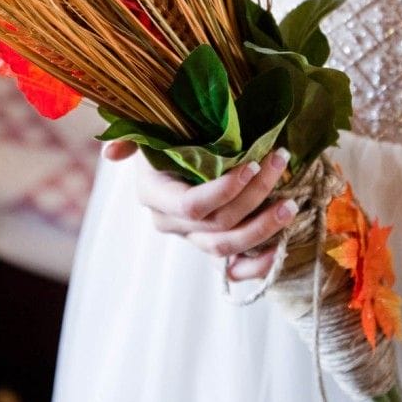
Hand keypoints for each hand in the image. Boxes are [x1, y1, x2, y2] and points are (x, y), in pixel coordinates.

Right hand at [103, 142, 297, 280]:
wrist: (177, 157)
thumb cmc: (169, 138)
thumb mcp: (150, 132)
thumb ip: (132, 137)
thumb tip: (111, 154)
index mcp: (155, 195)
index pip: (191, 204)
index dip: (223, 190)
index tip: (252, 165)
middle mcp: (171, 222)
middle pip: (217, 224)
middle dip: (254, 197)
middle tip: (280, 165)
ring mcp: (193, 239)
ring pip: (228, 246)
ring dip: (263, 227)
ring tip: (291, 204)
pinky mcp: (213, 248)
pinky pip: (235, 269)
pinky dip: (259, 264)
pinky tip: (281, 247)